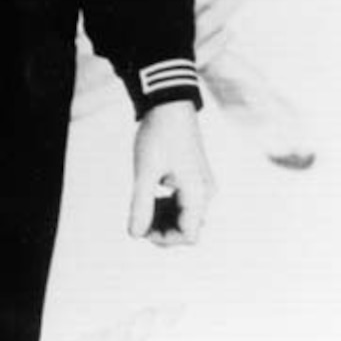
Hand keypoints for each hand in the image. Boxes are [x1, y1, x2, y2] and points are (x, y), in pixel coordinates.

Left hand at [128, 100, 215, 247]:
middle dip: (162, 227)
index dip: (163, 238)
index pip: (187, 235)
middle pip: (187, 227)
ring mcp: (203, 184)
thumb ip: (141, 204)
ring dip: (164, 216)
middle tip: (138, 215)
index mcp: (198, 193)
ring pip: (185, 215)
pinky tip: (151, 193)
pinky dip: (167, 204)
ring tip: (142, 202)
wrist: (169, 103)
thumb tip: (135, 234)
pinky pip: (185, 201)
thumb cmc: (158, 134)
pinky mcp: (195, 176)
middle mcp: (206, 191)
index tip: (141, 226)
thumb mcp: (145, 171)